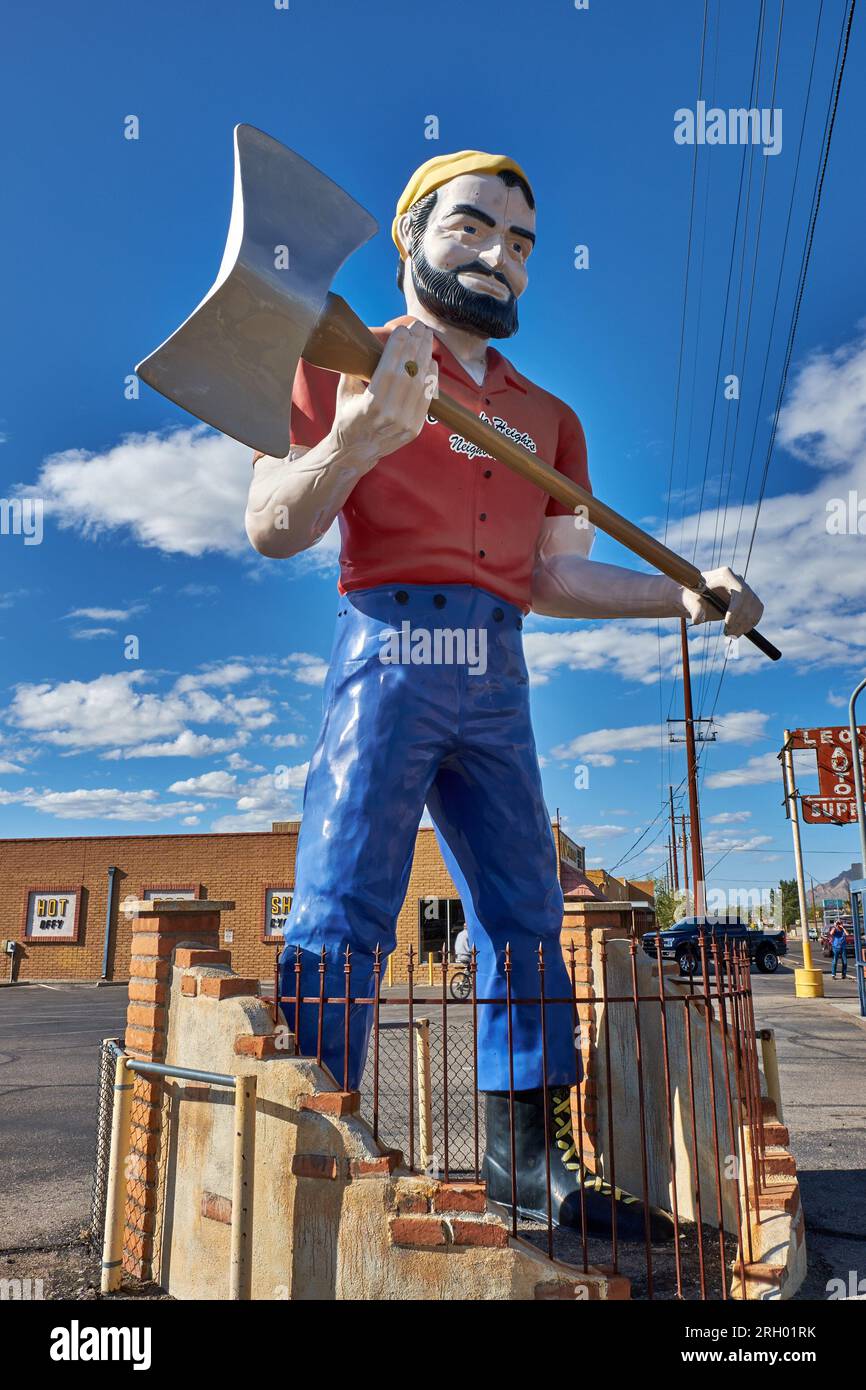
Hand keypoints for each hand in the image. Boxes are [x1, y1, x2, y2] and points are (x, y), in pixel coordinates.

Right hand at [330, 321, 437, 463]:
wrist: (356, 452)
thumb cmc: (347, 418)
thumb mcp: (344, 392)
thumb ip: (354, 368)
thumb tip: (363, 342)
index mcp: (369, 405)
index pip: (389, 369)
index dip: (398, 347)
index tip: (402, 329)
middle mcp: (389, 415)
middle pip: (408, 373)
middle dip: (415, 345)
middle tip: (419, 327)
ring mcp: (405, 423)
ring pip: (420, 383)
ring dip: (425, 357)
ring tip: (426, 338)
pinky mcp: (415, 428)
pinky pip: (427, 398)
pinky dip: (431, 378)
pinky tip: (430, 361)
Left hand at [681, 565, 763, 637]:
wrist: (695, 598)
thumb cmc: (692, 597)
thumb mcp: (690, 602)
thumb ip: (694, 609)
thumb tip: (698, 620)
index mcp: (725, 575)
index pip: (739, 591)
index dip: (736, 608)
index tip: (727, 623)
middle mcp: (738, 580)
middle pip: (749, 601)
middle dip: (740, 620)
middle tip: (728, 634)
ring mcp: (745, 589)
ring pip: (755, 608)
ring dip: (746, 624)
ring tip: (731, 635)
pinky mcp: (748, 599)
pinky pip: (757, 611)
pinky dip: (751, 623)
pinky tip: (739, 631)